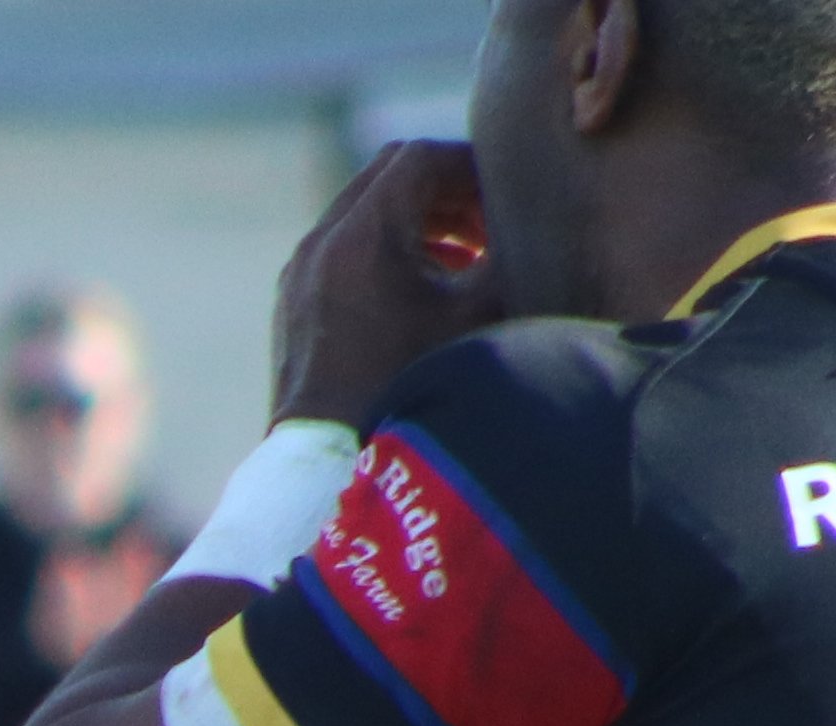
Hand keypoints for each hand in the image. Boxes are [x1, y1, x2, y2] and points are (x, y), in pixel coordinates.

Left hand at [272, 141, 499, 431]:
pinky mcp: (293, 299)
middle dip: (445, 187)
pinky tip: (427, 282)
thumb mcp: (478, 314)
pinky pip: (341, 246)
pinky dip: (384, 245)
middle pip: (389, 174)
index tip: (506, 191)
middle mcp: (320, 241)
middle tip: (488, 219)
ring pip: (363, 209)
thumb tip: (543, 222)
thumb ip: (510, 256)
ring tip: (467, 254)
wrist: (331, 456)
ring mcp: (299, 270)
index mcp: (363, 232)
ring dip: (417, 217)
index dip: (471, 166)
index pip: (421, 158)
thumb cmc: (410, 384)